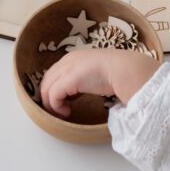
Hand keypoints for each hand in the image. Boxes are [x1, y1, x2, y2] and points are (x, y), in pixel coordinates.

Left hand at [40, 48, 160, 118]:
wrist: (123, 69)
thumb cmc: (117, 71)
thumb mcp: (96, 72)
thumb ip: (87, 77)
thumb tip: (87, 87)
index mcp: (73, 57)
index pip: (54, 73)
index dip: (55, 88)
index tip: (65, 101)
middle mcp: (66, 61)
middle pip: (47, 80)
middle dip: (49, 97)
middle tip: (59, 109)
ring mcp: (66, 70)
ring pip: (46, 89)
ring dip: (51, 104)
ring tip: (63, 113)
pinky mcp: (67, 80)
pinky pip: (52, 96)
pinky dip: (56, 106)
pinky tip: (66, 112)